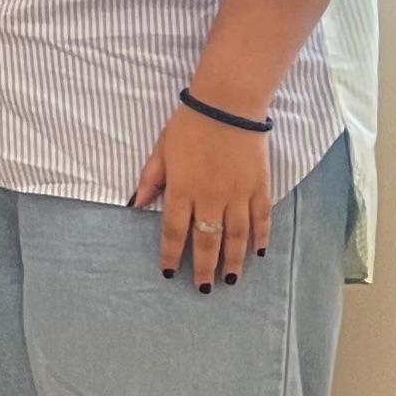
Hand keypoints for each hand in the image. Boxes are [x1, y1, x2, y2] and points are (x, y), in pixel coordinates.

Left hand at [135, 107, 273, 290]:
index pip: (174, 231)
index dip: (171, 254)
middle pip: (207, 240)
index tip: (169, 271)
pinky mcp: (259, 187)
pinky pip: (261, 219)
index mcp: (182, 190)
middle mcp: (210, 198)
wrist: (226, 106)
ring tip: (230, 280)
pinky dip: (260, 238)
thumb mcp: (160, 151)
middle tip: (203, 288)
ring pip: (237, 236)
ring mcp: (238, 195)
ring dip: (233, 260)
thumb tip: (134, 204)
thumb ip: (150, 180)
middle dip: (204, 267)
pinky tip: (257, 253)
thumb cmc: (188, 126)